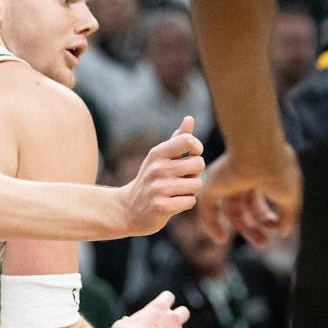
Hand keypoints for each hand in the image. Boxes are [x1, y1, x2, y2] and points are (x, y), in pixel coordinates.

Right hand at [120, 116, 203, 235]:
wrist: (129, 209)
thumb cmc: (151, 179)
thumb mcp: (160, 157)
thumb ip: (177, 139)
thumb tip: (189, 118)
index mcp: (157, 153)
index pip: (188, 141)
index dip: (197, 148)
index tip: (191, 156)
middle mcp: (157, 168)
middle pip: (199, 164)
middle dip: (195, 173)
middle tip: (181, 178)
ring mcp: (158, 188)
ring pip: (197, 184)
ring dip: (191, 190)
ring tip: (176, 191)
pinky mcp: (161, 207)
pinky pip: (190, 201)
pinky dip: (185, 203)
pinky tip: (173, 202)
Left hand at [197, 143, 301, 246]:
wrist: (258, 155)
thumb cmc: (278, 173)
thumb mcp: (291, 197)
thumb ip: (288, 216)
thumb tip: (283, 232)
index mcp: (260, 173)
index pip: (260, 200)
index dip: (267, 218)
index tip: (278, 229)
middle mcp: (242, 176)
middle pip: (245, 206)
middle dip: (255, 226)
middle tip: (264, 244)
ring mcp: (226, 180)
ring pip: (230, 209)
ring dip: (243, 229)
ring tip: (252, 244)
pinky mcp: (211, 184)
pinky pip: (207, 208)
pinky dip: (211, 224)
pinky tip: (220, 239)